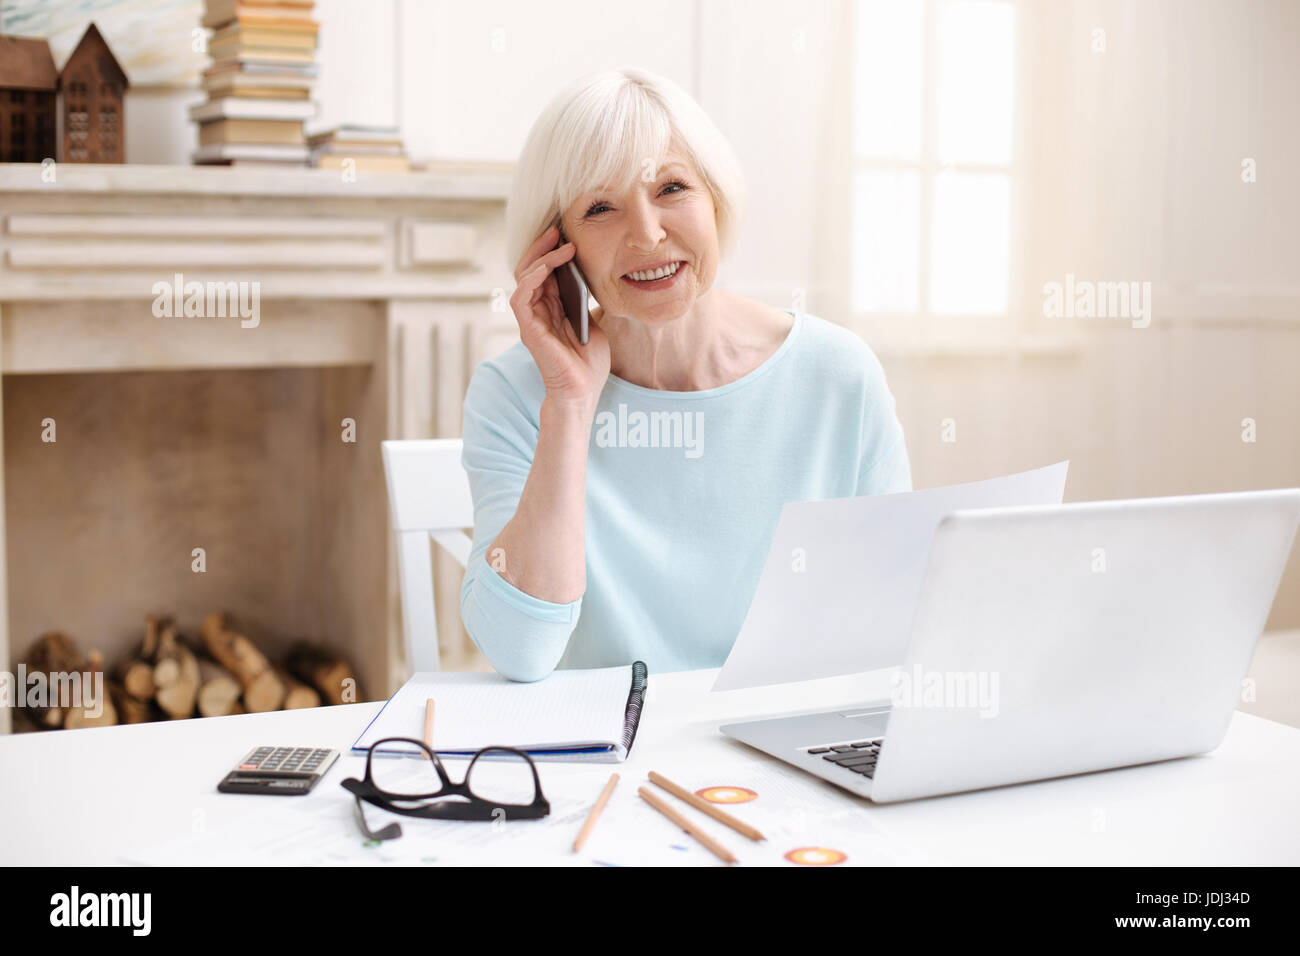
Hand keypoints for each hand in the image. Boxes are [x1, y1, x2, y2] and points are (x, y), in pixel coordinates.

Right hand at [510, 224, 610, 412]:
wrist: (583, 392)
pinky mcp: (528, 329)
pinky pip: (521, 297)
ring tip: (559, 244)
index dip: (552, 252)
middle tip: (557, 230)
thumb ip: (583, 303)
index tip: (566, 235)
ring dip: (540, 258)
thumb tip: (585, 276)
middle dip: (542, 247)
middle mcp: (538, 312)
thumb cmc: (589, 364)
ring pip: (524, 278)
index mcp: (552, 309)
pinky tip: (546, 267)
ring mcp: (531, 320)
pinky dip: (531, 279)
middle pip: (531, 269)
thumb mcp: (592, 324)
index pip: (545, 273)